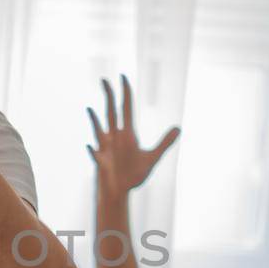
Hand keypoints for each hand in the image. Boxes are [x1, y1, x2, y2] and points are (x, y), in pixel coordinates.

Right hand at [86, 74, 179, 196]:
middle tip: (105, 79)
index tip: (123, 77)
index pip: (126, 108)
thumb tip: (178, 128)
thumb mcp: (153, 157)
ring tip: (90, 108)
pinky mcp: (101, 161)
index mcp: (127, 133)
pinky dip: (93, 150)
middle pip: (111, 112)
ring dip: (95, 119)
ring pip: (99, 129)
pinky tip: (91, 146)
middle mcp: (115, 137)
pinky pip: (95, 154)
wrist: (121, 190)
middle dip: (109, 97)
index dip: (125, 92)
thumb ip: (165, 143)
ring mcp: (105, 147)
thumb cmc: (134, 174)